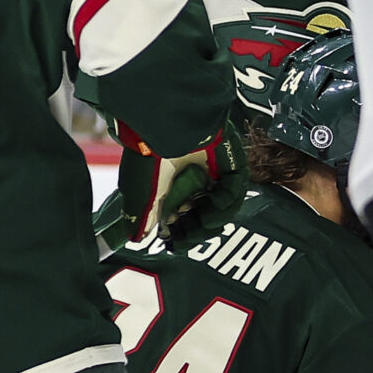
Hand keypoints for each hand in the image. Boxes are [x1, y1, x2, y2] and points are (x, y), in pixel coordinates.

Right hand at [101, 118, 240, 249]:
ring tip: (203, 222)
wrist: (162, 128)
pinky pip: (236, 188)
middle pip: (206, 214)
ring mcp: (215, 170)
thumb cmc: (146, 157)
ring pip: (225, 205)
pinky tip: (214, 202)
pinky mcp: (231, 161)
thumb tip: (136, 237)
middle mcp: (196, 177)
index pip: (185, 216)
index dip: (182, 233)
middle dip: (198, 231)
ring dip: (215, 219)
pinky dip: (227, 200)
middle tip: (189, 237)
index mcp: (174, 184)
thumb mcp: (139, 194)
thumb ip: (140, 217)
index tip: (175, 244)